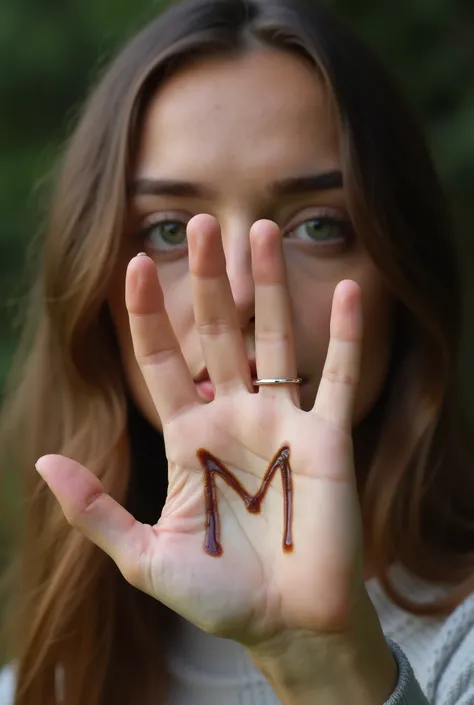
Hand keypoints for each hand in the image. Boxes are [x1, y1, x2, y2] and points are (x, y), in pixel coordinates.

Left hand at [36, 214, 366, 648]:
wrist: (287, 624)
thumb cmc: (218, 594)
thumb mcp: (145, 557)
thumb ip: (96, 510)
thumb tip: (41, 463)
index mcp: (190, 437)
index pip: (163, 362)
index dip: (148, 316)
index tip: (135, 265)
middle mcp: (235, 418)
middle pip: (217, 334)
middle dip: (208, 281)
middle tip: (200, 225)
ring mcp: (283, 424)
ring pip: (275, 340)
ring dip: (270, 288)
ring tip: (262, 233)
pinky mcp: (327, 439)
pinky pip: (340, 377)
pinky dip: (346, 335)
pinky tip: (350, 290)